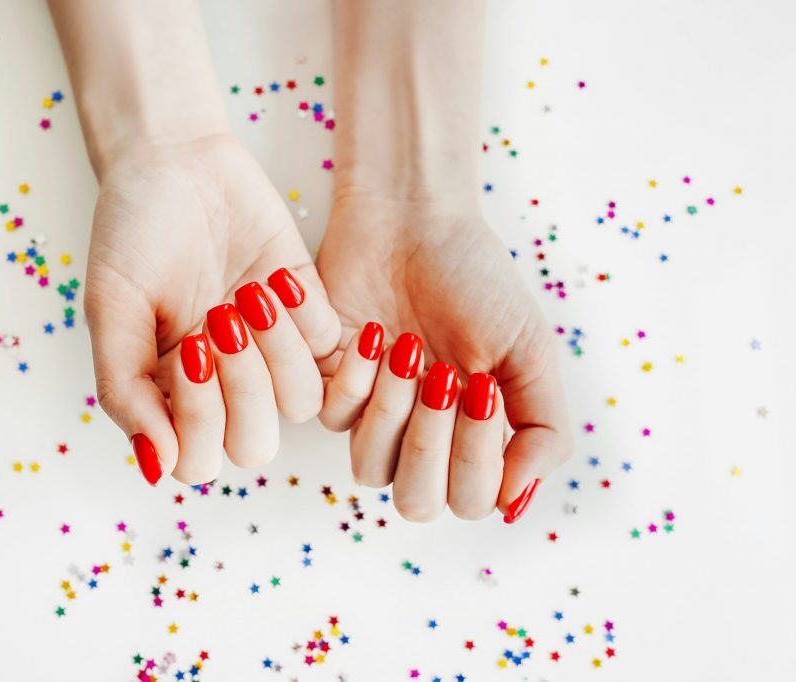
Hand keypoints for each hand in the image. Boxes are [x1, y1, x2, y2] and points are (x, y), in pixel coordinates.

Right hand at [86, 133, 339, 484]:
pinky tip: (274, 276)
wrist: (176, 161)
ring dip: (278, 350)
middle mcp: (222, 386)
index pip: (199, 460)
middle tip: (218, 318)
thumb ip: (125, 390)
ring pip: (301, 402)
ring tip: (248, 294)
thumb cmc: (132, 234)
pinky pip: (329, 348)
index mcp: (170, 395)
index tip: (186, 347)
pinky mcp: (307, 315)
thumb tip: (158, 466)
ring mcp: (268, 353)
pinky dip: (304, 315)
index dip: (200, 417)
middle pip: (256, 444)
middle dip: (244, 386)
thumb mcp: (112, 309)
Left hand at [316, 192, 571, 522]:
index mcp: (472, 436)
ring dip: (394, 411)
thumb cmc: (475, 280)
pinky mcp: (327, 385)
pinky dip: (357, 381)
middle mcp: (421, 435)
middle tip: (444, 375)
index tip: (484, 386)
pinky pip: (333, 419)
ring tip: (409, 348)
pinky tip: (375, 335)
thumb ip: (542, 430)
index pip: (471, 500)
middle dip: (433, 444)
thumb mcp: (530, 351)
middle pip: (416, 502)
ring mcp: (373, 413)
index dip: (478, 459)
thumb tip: (517, 504)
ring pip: (370, 469)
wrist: (416, 219)